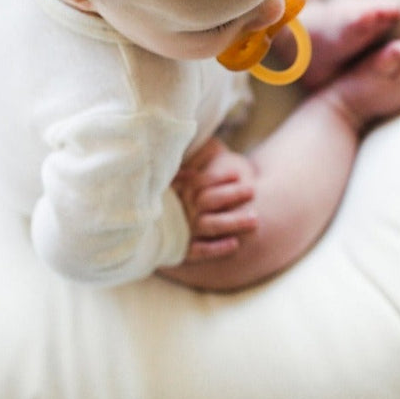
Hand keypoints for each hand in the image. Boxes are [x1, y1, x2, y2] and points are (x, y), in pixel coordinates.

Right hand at [172, 137, 257, 262]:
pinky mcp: (182, 249)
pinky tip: (235, 245)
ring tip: (255, 220)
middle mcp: (183, 210)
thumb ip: (190, 164)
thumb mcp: (174, 178)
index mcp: (180, 191)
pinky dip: (216, 249)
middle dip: (232, 196)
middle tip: (252, 190)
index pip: (200, 182)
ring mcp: (183, 230)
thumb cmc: (168, 197)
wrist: (144, 228)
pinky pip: (199, 251)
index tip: (238, 173)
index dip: (218, 178)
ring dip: (233, 223)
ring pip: (210, 226)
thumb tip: (208, 146)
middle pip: (209, 201)